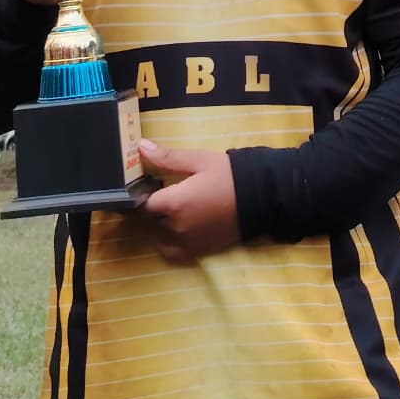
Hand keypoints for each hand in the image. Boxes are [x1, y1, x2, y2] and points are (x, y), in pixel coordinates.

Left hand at [139, 140, 240, 262]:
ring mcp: (187, 242)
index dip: (137, 196)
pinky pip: (172, 252)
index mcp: (173, 203)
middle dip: (152, 207)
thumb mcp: (199, 160)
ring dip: (160, 224)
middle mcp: (175, 227)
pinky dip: (169, 242)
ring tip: (172, 209)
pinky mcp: (198, 251)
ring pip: (160, 235)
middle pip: (150, 220)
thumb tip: (140, 147)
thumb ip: (167, 157)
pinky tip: (177, 228)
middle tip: (160, 192)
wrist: (262, 198)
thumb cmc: (229, 175)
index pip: (140, 205)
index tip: (141, 187)